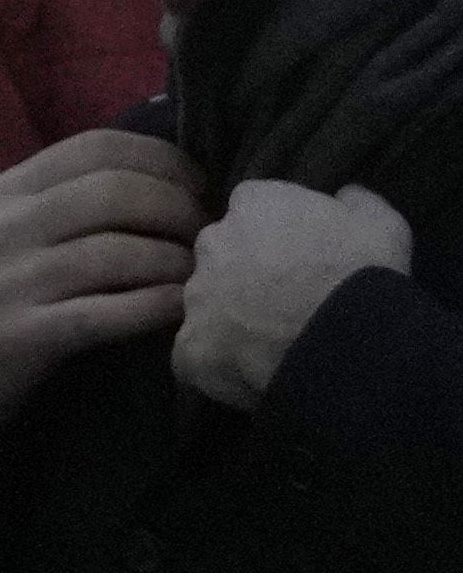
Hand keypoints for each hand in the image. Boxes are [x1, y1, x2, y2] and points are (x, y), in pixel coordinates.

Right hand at [0, 127, 206, 455]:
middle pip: (112, 192)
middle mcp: (3, 226)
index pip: (94, 147)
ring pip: (114, 252)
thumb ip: (59, 206)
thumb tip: (153, 185)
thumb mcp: (1, 235)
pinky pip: (104, 314)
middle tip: (208, 236)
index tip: (198, 187)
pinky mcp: (19, 335)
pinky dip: (154, 308)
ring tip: (202, 277)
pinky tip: (181, 311)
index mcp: (3, 192)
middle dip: (178, 210)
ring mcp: (8, 280)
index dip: (161, 159)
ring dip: (175, 263)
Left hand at [177, 179, 411, 413]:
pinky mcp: (191, 345)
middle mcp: (213, 241)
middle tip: (284, 304)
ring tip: (273, 344)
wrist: (350, 341)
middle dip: (246, 276)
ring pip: (207, 304)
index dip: (276, 239)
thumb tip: (345, 196)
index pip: (252, 210)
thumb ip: (355, 202)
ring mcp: (198, 294)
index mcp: (253, 203)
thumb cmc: (366, 275)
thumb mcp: (380, 224)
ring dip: (231, 320)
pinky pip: (197, 356)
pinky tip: (252, 376)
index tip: (299, 262)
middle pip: (222, 255)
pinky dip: (220, 366)